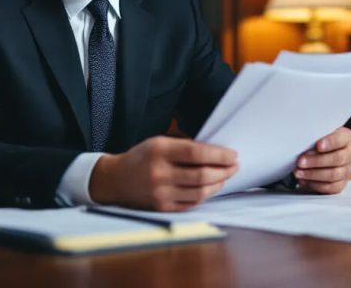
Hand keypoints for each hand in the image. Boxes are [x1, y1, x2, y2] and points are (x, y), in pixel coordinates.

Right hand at [89, 136, 238, 211]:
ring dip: (218, 184)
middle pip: (202, 175)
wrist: (116, 179)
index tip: (232, 155)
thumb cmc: (142, 157)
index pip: (197, 153)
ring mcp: (161, 193)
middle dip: (224, 170)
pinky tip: (211, 187)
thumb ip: (184, 146)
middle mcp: (160, 173)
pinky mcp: (163, 207)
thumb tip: (216, 152)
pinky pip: (193, 203)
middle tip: (234, 166)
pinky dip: (206, 195)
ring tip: (225, 176)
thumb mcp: (159, 142)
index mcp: (159, 151)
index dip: (219, 155)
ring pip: (201, 192)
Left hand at [293, 127, 350, 193]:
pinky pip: (331, 187)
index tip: (318, 146)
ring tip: (298, 172)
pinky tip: (304, 180)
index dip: (330, 142)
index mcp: (347, 137)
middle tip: (301, 162)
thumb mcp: (316, 135)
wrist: (317, 154)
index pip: (342, 139)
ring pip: (334, 175)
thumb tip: (303, 144)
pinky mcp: (342, 183)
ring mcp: (348, 170)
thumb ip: (314, 137)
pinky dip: (315, 184)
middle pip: (338, 159)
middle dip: (317, 161)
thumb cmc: (316, 142)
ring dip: (313, 174)